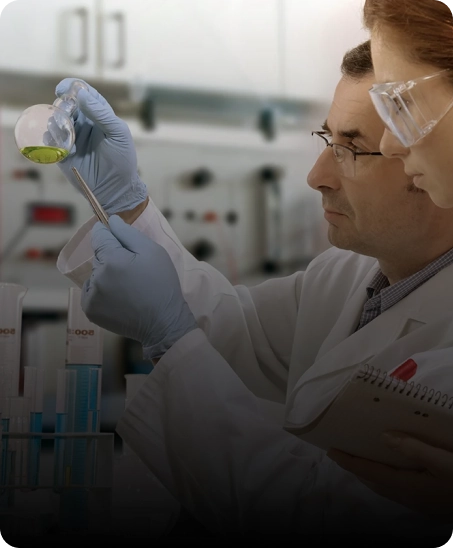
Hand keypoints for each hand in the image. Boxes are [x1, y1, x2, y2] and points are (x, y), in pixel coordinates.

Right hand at [54, 78, 147, 214]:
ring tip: (66, 134)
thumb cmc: (122, 160)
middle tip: (65, 115)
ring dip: (56, 123)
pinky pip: (49, 140)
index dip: (73, 87)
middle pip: (66, 105)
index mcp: (99, 116)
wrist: (115, 188)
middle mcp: (84, 124)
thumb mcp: (118, 134)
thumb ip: (101, 113)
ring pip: (55, 121)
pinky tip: (61, 146)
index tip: (63, 88)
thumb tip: (81, 94)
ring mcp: (72, 137)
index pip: (84, 94)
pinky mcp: (62, 152)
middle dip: (62, 106)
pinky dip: (50, 138)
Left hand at [82, 215, 197, 358]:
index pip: (99, 235)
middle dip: (112, 258)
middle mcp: (97, 276)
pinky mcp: (90, 310)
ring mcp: (91, 296)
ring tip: (129, 288)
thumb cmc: (162, 284)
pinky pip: (91, 291)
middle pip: (99, 256)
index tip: (123, 244)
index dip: (111, 235)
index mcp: (112, 259)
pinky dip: (102, 292)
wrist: (163, 322)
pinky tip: (120, 297)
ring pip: (95, 274)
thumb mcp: (153, 252)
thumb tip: (110, 220)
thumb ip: (128, 233)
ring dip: (107, 276)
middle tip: (134, 272)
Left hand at [328, 432, 452, 521]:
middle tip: (340, 451)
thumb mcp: (444, 460)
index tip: (331, 450)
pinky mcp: (428, 504)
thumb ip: (413, 448)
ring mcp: (418, 504)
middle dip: (355, 467)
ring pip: (384, 488)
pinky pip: (396, 489)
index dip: (349, 462)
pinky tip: (389, 469)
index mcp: (407, 487)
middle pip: (373, 482)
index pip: (369, 473)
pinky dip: (384, 478)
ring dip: (369, 474)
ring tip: (359, 458)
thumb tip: (384, 436)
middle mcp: (408, 498)